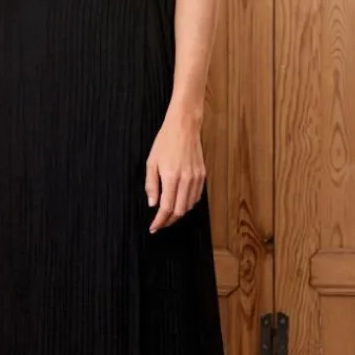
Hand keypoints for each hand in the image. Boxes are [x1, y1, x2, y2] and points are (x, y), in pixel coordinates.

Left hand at [144, 114, 206, 232]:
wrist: (184, 127)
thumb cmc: (165, 142)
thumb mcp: (151, 162)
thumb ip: (151, 185)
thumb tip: (153, 204)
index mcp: (171, 177)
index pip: (166, 208)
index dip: (160, 221)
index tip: (154, 227)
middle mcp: (186, 180)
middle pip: (180, 211)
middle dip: (169, 221)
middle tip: (160, 224)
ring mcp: (196, 178)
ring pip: (189, 206)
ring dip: (179, 214)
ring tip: (168, 216)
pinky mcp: (202, 175)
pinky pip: (196, 197)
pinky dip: (188, 204)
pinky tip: (180, 203)